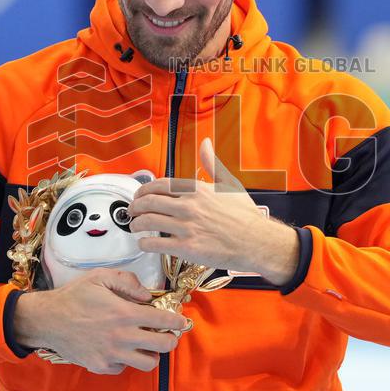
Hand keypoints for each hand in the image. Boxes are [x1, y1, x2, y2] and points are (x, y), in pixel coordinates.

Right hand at [12, 268, 189, 373]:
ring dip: (152, 353)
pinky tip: (121, 348)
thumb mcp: (100, 277)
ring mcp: (112, 355)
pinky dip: (127, 360)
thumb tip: (146, 295)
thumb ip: (128, 281)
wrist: (47, 320)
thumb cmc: (74, 296)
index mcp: (125, 314)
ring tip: (146, 343)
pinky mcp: (101, 366)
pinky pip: (124, 368)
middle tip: (166, 333)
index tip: (181, 321)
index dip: (178, 321)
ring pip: (148, 363)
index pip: (164, 321)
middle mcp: (122, 337)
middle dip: (170, 339)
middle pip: (163, 346)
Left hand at [127, 137, 299, 283]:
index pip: (161, 184)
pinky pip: (157, 243)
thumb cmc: (246, 216)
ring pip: (149, 221)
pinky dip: (145, 243)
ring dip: (136, 224)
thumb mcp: (230, 184)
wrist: (258, 242)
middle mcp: (189, 206)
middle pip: (150, 201)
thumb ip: (212, 163)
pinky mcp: (188, 247)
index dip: (145, 189)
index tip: (140, 194)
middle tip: (131, 211)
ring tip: (134, 226)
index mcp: (198, 189)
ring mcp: (187, 226)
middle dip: (135, 206)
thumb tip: (206, 143)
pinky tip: (143, 243)